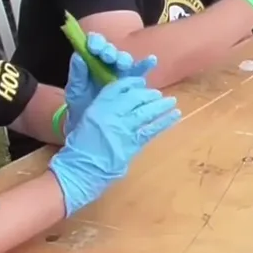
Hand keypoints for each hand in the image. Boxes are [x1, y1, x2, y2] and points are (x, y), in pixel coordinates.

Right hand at [48, 76, 179, 216]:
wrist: (78, 170)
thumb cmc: (78, 148)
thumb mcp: (85, 121)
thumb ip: (102, 110)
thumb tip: (121, 104)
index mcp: (97, 108)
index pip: (117, 89)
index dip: (131, 83)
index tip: (141, 82)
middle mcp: (110, 115)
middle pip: (135, 99)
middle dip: (149, 94)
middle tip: (158, 94)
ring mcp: (122, 130)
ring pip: (146, 112)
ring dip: (161, 105)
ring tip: (172, 101)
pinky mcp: (131, 145)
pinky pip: (151, 130)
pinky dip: (164, 122)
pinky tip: (175, 116)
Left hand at [62, 32, 156, 134]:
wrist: (90, 126)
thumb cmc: (80, 105)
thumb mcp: (75, 91)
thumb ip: (77, 74)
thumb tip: (78, 56)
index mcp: (92, 61)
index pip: (95, 44)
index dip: (96, 42)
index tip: (94, 48)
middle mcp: (107, 63)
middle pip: (112, 51)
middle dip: (110, 52)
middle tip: (108, 57)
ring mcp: (121, 72)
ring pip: (125, 60)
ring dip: (125, 60)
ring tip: (124, 65)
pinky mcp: (132, 83)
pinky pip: (140, 72)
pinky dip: (146, 65)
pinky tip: (151, 60)